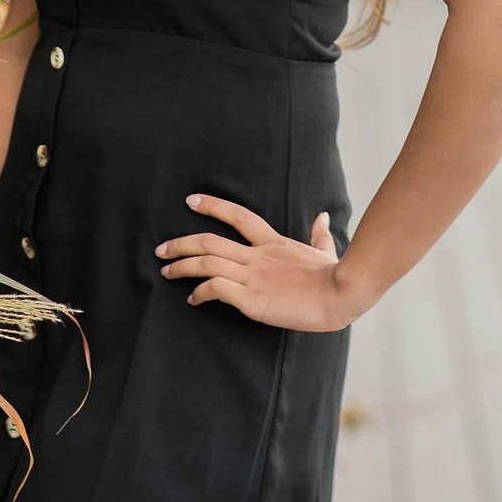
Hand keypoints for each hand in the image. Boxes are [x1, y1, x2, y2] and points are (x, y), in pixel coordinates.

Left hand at [155, 193, 354, 333]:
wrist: (340, 293)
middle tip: (161, 249)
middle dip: (181, 244)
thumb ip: (319, 235)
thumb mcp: (325, 250)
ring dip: (182, 267)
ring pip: (207, 263)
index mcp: (273, 243)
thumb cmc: (335, 276)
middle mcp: (257, 256)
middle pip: (210, 241)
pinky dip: (200, 292)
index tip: (191, 201)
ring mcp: (253, 276)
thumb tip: (322, 217)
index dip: (213, 206)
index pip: (238, 216)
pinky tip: (193, 299)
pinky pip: (216, 289)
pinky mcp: (252, 299)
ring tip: (167, 272)